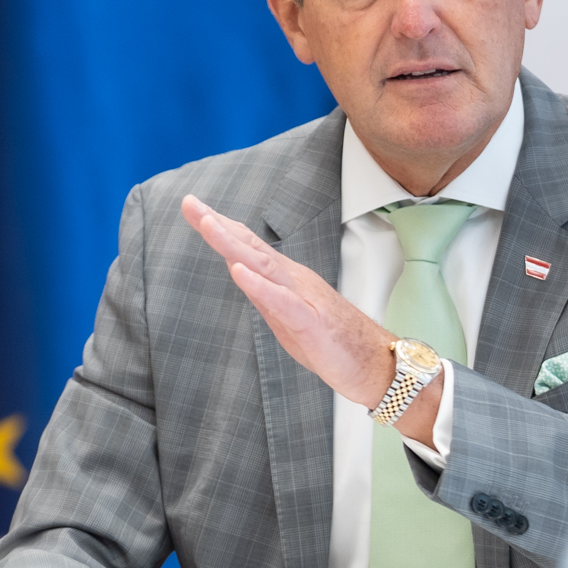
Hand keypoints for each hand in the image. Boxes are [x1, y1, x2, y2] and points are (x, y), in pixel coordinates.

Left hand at [180, 194, 444, 445]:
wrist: (377, 364)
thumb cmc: (336, 343)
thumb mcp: (288, 318)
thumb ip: (264, 295)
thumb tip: (239, 271)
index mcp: (286, 281)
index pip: (249, 248)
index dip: (220, 227)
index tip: (193, 207)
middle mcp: (294, 281)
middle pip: (251, 248)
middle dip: (218, 226)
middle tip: (190, 203)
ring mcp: (303, 298)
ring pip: (263, 266)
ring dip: (233, 244)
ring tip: (207, 224)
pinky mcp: (311, 322)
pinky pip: (282, 301)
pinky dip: (259, 285)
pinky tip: (239, 271)